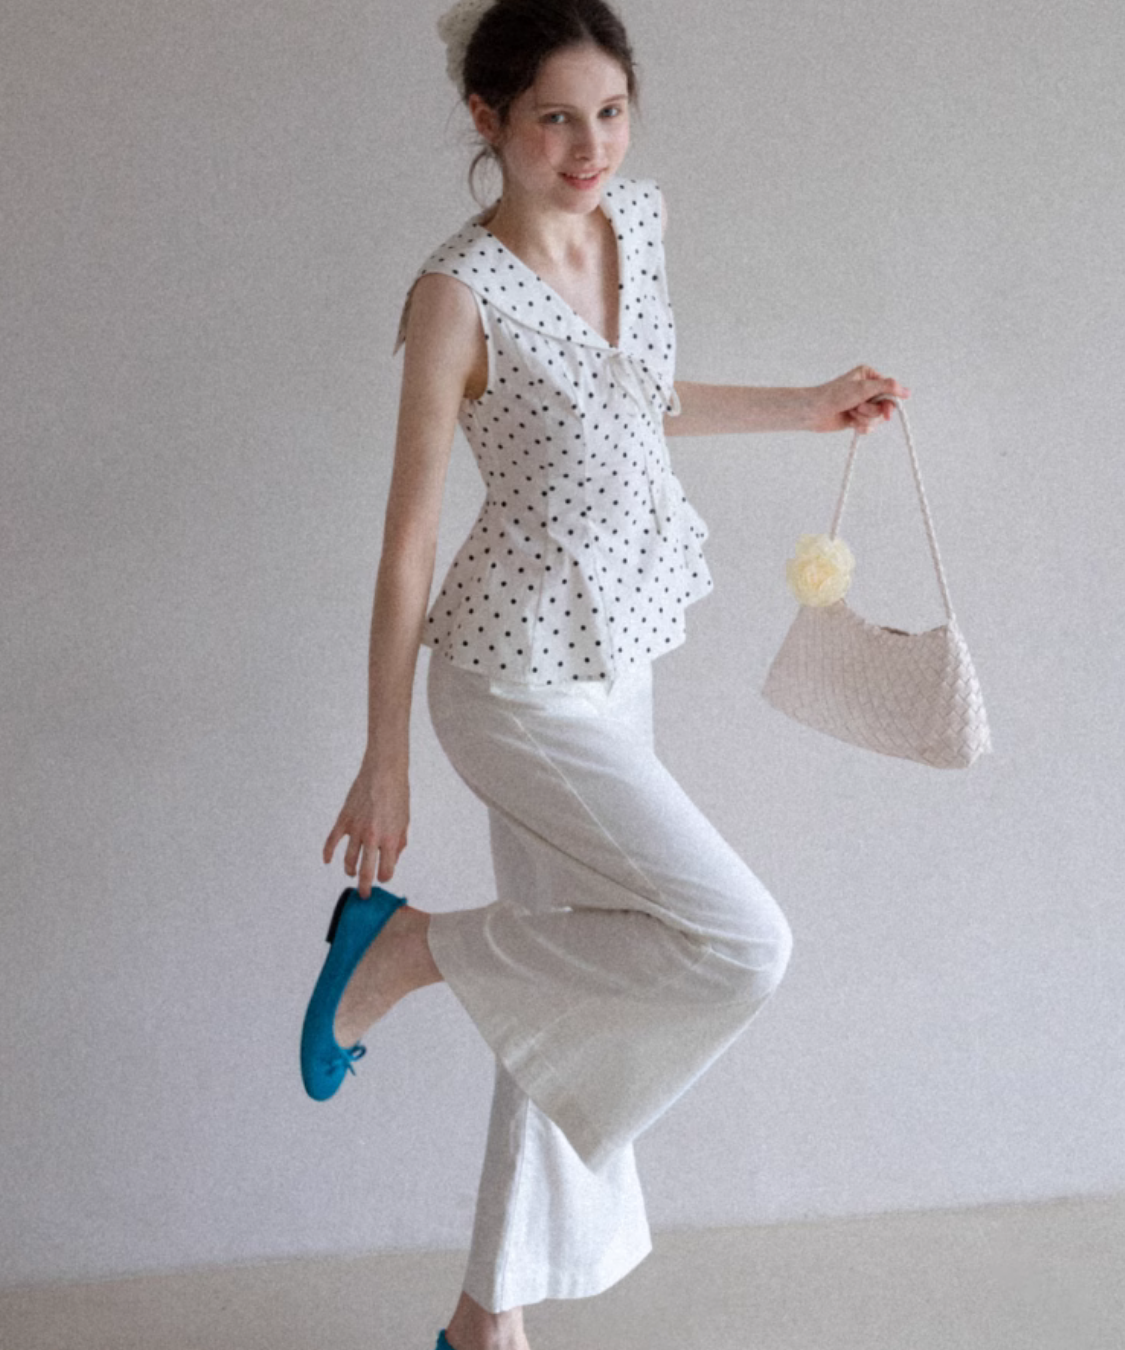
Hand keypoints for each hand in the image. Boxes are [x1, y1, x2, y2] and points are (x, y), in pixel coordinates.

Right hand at [323, 762, 408, 896]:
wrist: (383, 772)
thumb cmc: (397, 794)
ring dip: (350, 871)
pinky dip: (328, 853)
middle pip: (366, 873)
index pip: (386, 871)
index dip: (385, 877)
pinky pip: (332, 842)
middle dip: (365, 887)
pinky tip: (328, 861)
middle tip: (364, 894)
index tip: (383, 877)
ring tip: (351, 874)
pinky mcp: (344, 820)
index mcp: (390, 839)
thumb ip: (399, 842)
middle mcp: (372, 838)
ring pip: (349, 860)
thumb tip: (392, 857)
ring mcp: (355, 830)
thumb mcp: (405, 821)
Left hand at [806, 366, 910, 434]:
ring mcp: (862, 404)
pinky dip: (861, 427)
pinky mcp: (857, 418)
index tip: (886, 414)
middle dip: (871, 412)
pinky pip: (870, 427)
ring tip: (850, 413)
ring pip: (877, 418)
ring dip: (864, 419)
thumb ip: (888, 388)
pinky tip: (850, 423)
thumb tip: (908, 392)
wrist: (815, 412)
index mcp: (870, 376)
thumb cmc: (835, 396)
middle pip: (885, 406)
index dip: (888, 404)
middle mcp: (867, 389)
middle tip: (857, 408)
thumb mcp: (864, 388)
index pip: (890, 391)